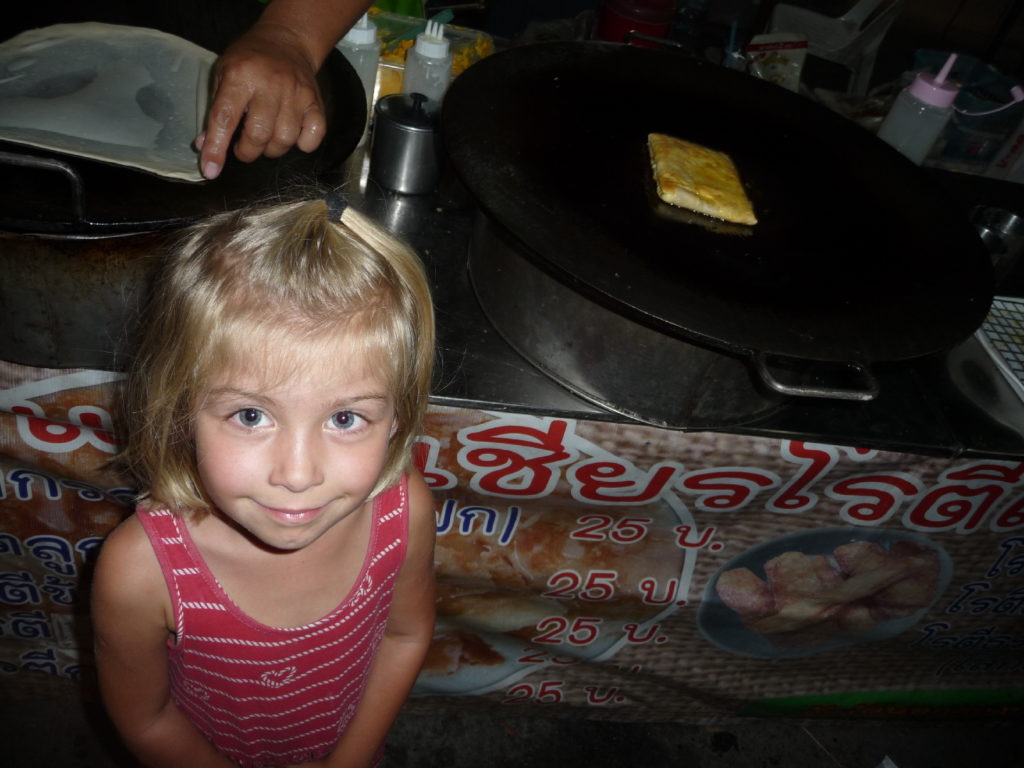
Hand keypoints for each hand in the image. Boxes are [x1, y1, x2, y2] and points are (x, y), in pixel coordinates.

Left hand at [196, 22, 326, 179]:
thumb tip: (205, 147)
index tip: (211, 170)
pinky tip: (292, 135)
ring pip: (284, 140)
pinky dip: (303, 144)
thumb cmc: (250, 61)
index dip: (216, 148)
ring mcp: (296, 94)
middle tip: (244, 147)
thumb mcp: (223, 75)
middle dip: (247, 152)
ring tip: (266, 139)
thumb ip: (215, 111)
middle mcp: (270, 84)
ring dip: (272, 150)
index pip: (224, 118)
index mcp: (240, 76)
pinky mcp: (315, 102)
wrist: (286, 41)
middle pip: (258, 135)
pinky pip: (312, 136)